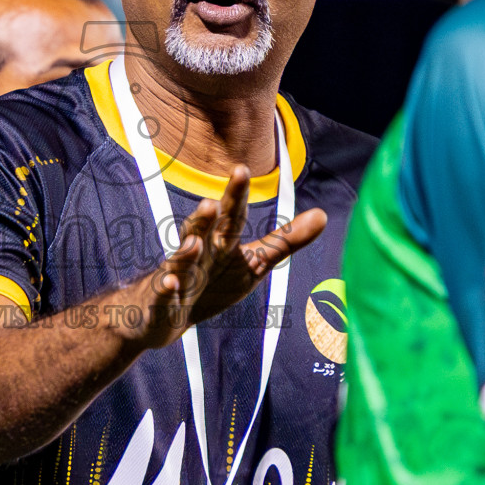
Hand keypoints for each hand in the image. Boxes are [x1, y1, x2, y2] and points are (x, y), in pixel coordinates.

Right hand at [131, 165, 325, 348]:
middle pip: (201, 233)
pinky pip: (163, 293)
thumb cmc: (212, 282)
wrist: (161, 315)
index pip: (231, 217)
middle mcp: (197, 253)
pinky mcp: (162, 300)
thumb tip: (322, 215)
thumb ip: (284, 241)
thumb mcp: (252, 262)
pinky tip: (171, 283)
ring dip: (185, 252)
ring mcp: (177, 276)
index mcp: (220, 242)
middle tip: (211, 203)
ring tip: (194, 242)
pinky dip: (166, 288)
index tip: (241, 170)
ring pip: (180, 261)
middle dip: (205, 220)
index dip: (236, 196)